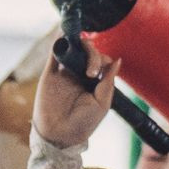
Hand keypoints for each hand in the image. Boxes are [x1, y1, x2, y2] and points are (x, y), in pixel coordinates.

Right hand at [35, 35, 114, 149]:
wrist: (60, 134)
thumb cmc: (84, 123)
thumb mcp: (102, 102)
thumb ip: (108, 81)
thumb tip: (118, 60)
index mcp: (94, 82)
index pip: (101, 61)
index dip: (102, 60)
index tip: (98, 73)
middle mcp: (80, 75)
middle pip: (87, 52)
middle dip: (92, 55)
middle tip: (90, 73)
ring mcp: (64, 73)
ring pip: (72, 50)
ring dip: (78, 42)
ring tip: (81, 45)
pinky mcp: (50, 74)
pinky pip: (54, 54)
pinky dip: (58, 42)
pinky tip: (63, 33)